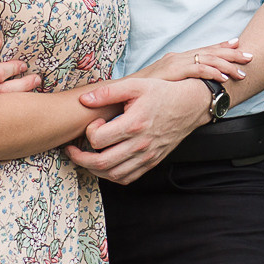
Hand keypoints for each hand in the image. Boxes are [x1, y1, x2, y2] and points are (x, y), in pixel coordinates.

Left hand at [66, 77, 213, 184]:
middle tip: (73, 150)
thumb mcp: (135, 85)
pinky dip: (111, 176)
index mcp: (134, 124)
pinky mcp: (151, 162)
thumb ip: (108, 92)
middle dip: (80, 158)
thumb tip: (84, 99)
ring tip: (86, 158)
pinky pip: (127, 178)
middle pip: (101, 163)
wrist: (190, 105)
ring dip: (94, 170)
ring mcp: (147, 156)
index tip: (94, 123)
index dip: (89, 132)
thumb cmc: (162, 93)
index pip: (98, 140)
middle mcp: (140, 144)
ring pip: (112, 175)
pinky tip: (106, 165)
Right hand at [136, 38, 251, 85]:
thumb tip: (192, 86)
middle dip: (232, 54)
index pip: (204, 50)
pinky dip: (212, 72)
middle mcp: (178, 56)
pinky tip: (223, 77)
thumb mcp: (164, 83)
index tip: (238, 44)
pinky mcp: (173, 71)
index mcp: (178, 58)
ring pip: (207, 60)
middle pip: (210, 52)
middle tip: (249, 57)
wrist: (123, 92)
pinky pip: (197, 70)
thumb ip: (178, 81)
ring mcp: (176, 62)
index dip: (222, 46)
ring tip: (241, 72)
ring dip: (227, 65)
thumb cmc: (143, 91)